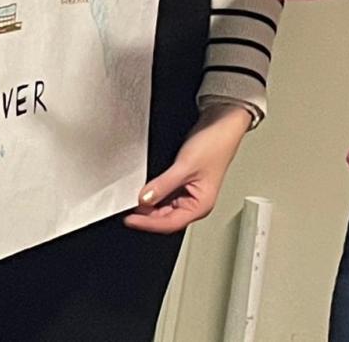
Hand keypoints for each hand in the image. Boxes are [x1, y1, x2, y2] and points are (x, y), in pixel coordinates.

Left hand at [124, 102, 251, 233]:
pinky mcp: (184, 182)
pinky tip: (145, 189)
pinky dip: (154, 193)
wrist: (221, 124)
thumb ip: (163, 185)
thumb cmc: (215, 145)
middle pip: (165, 218)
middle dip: (146, 215)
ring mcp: (189, 193)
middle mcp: (195, 203)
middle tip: (127, 209)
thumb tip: (144, 199)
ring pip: (164, 207)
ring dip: (149, 205)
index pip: (169, 223)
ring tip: (133, 200)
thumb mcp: (185, 166)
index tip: (130, 219)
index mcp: (201, 206)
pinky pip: (166, 194)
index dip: (147, 223)